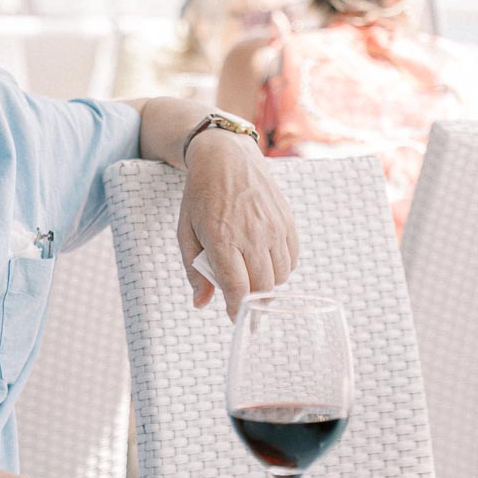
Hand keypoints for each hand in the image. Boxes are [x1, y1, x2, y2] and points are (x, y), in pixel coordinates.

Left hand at [179, 131, 297, 319]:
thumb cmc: (201, 196)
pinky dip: (281, 268)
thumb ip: (194, 270)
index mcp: (222, 238)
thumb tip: (201, 304)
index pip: (237, 287)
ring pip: (280, 277)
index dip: (238, 310)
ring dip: (266, 285)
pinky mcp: (287, 221)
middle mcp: (252, 234)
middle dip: (252, 302)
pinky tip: (265, 261)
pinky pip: (292, 260)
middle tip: (242, 302)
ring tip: (251, 275)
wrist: (226, 157)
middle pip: (263, 287)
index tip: (237, 320)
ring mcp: (274, 227)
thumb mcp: (185, 231)